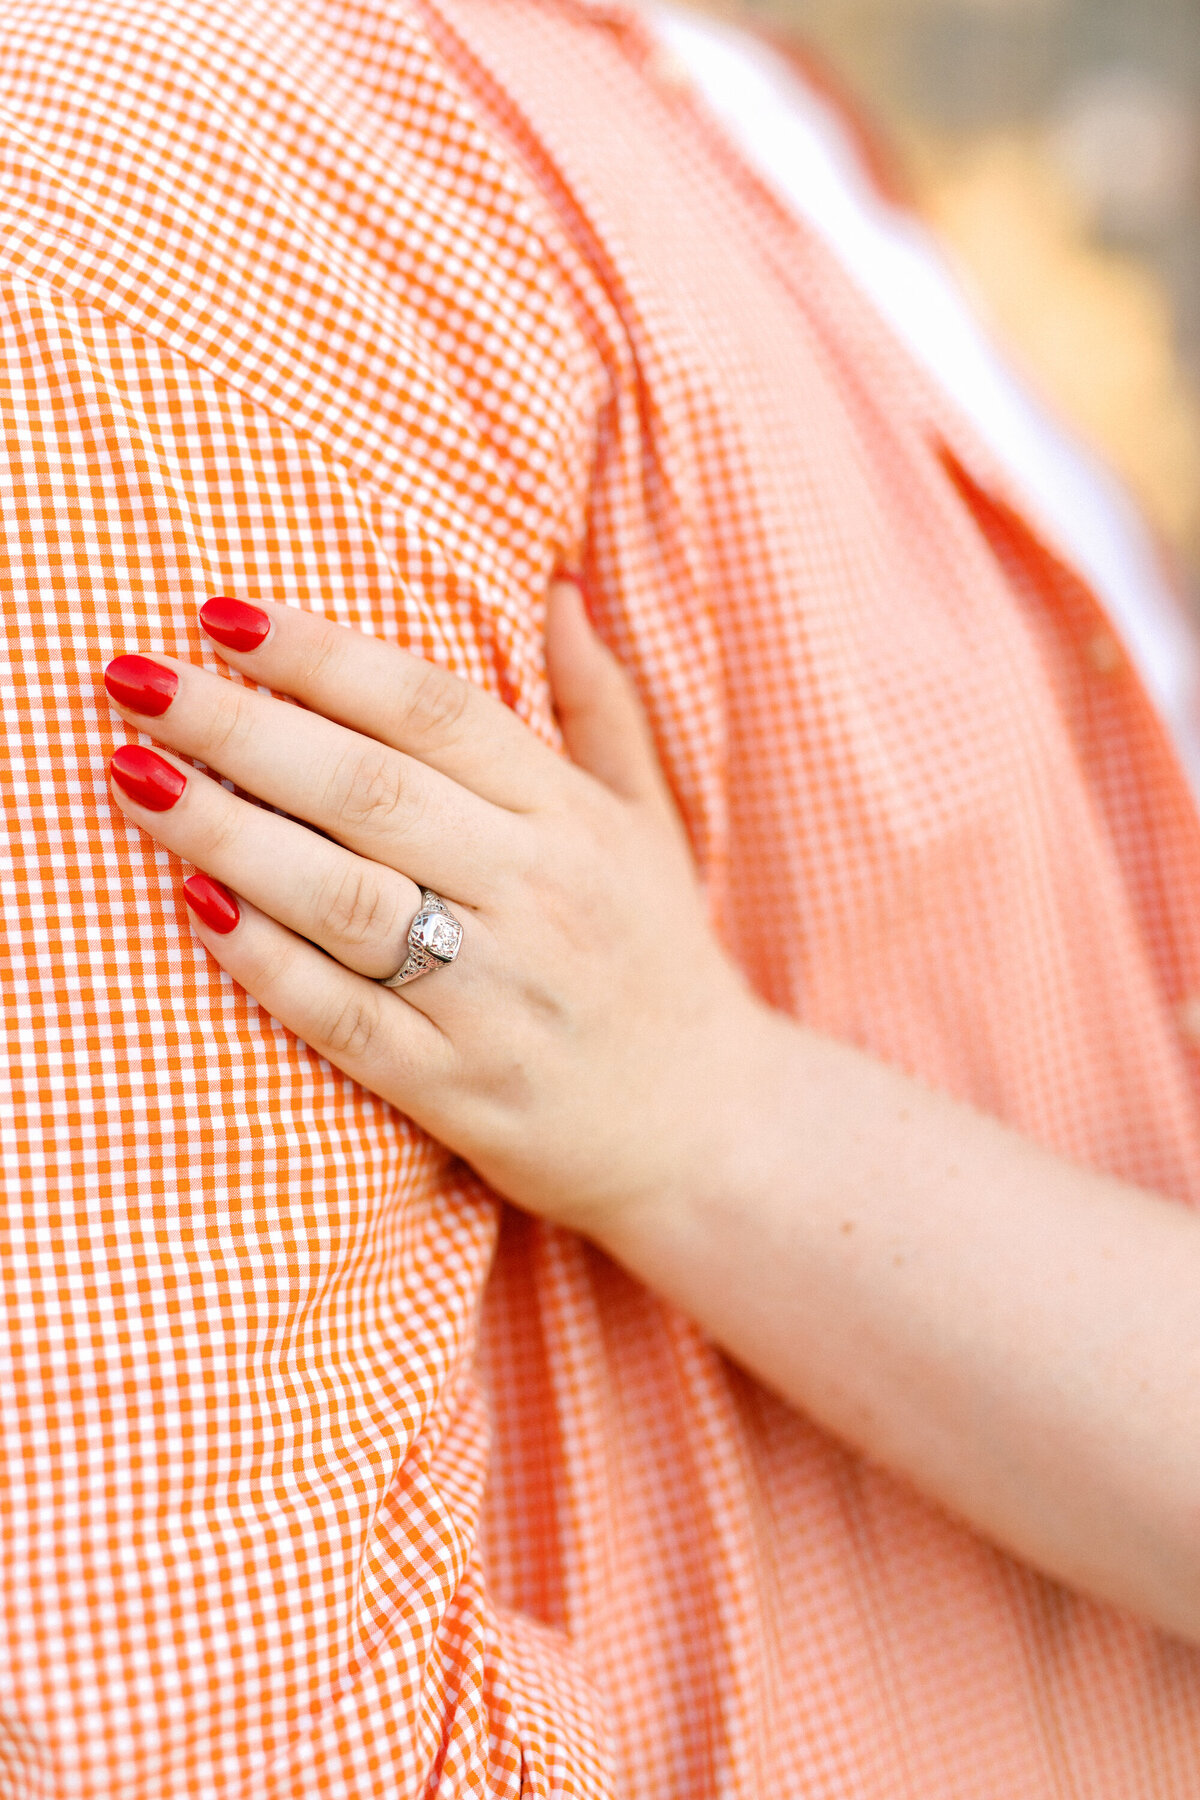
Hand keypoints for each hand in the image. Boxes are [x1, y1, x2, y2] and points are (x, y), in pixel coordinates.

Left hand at [101, 584, 768, 1237]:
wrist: (706, 1129)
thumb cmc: (658, 958)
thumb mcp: (648, 823)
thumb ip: (601, 704)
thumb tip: (555, 585)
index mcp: (573, 819)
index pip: (433, 710)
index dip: (321, 654)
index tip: (220, 614)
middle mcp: (539, 895)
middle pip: (370, 790)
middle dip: (241, 727)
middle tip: (138, 681)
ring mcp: (498, 997)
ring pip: (344, 898)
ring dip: (228, 832)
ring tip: (134, 777)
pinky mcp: (461, 1088)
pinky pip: (344, 1016)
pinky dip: (265, 961)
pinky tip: (193, 905)